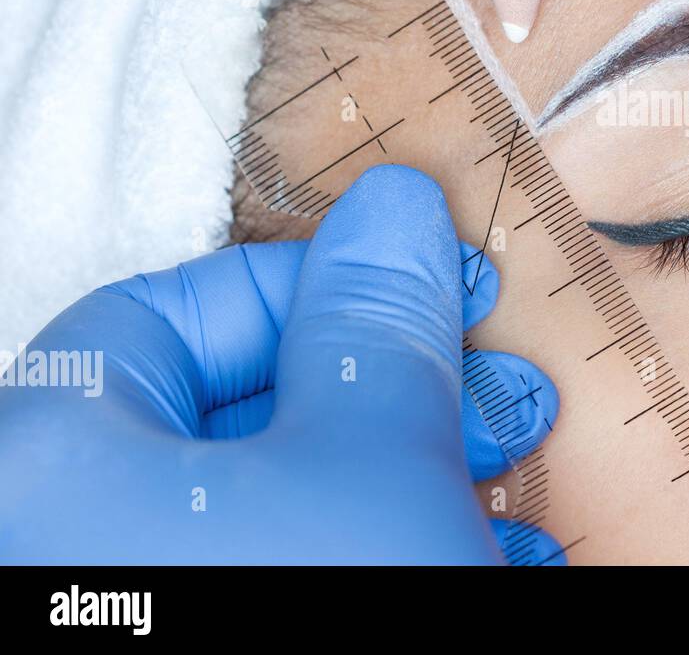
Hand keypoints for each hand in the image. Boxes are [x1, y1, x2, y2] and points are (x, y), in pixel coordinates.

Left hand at [0, 165, 560, 564]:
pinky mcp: (201, 626)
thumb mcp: (374, 459)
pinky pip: (287, 563)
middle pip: (236, 411)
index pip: (164, 313)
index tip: (420, 291)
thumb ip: (376, 320)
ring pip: (278, 502)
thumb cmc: (322, 611)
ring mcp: (134, 592)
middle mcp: (68, 536)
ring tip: (508, 473)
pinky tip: (487, 550)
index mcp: (49, 466)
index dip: (314, 284)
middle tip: (492, 389)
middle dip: (395, 389)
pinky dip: (384, 543)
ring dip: (412, 472)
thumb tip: (394, 206)